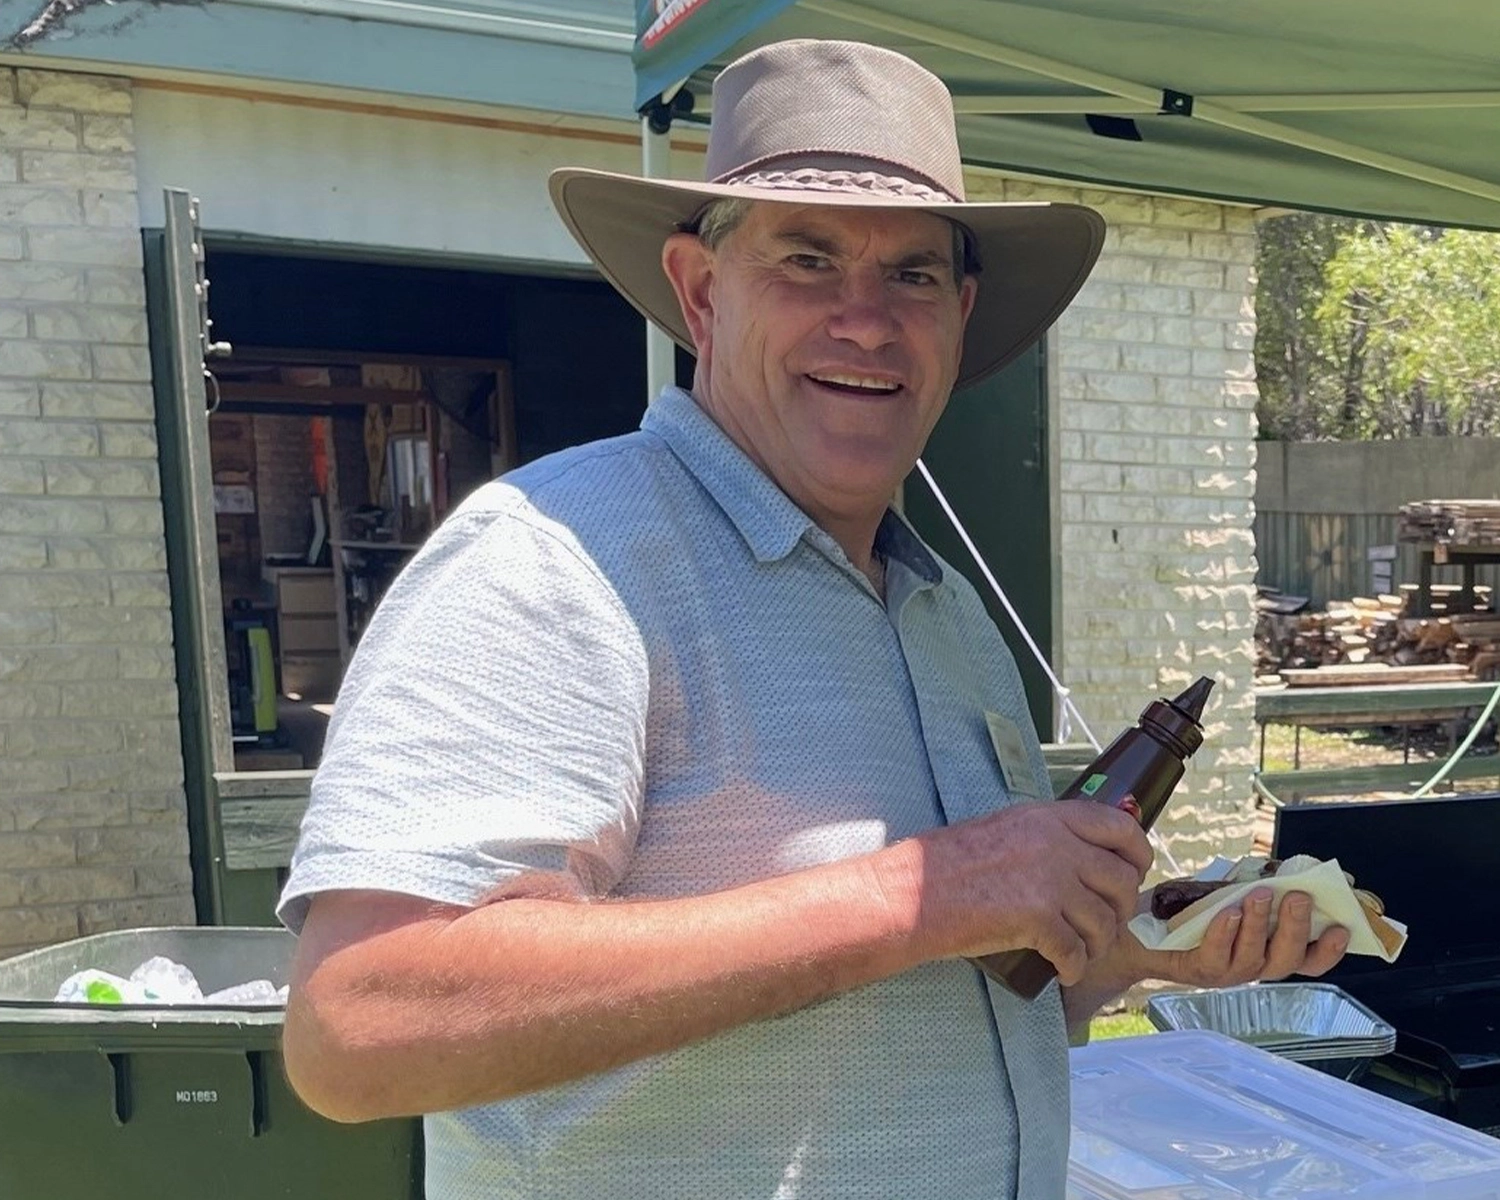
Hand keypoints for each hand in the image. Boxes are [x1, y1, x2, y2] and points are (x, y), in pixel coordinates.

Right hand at [911, 800, 1152, 985]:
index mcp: (1049, 817)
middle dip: (1119, 909)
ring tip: (1077, 951)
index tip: (1134, 873)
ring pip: (1104, 921)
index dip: (1138, 855)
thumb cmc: (948, 866)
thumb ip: (1049, 837)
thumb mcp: (1007, 830)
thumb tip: (1088, 859)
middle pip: (1121, 880)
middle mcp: (1057, 844)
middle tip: (1102, 924)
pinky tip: (1062, 970)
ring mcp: (1050, 881)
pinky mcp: (1039, 919)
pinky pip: (1077, 951)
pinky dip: (1074, 967)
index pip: (1121, 827)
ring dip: (1096, 943)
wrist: (914, 896)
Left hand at [1136, 887, 1350, 987]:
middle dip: (1296, 926)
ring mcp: (1226, 971)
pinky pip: (1217, 956)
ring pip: (1255, 957)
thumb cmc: (1187, 910)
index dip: (1329, 949)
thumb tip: (1282, 867)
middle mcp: (1253, 966)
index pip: (1309, 959)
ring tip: (1258, 895)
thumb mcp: (1228, 894)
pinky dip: (1225, 933)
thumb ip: (1256, 886)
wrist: (1135, 929)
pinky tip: (1226, 912)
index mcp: (1268, 949)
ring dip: (1259, 924)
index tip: (1343, 926)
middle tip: (1296, 896)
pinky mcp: (1198, 971)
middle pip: (1287, 959)